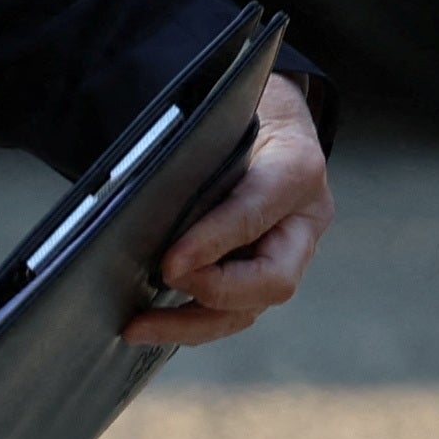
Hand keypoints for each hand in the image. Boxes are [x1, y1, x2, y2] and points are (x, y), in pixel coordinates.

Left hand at [123, 70, 330, 346]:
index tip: (171, 263)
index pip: (256, 213)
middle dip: (215, 292)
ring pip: (250, 308)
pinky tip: (147, 325)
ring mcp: (287, 255)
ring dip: (192, 324)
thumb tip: (142, 189)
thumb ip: (199, 149)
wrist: (273, 116)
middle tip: (164, 283)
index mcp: (297, 171)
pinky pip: (232, 310)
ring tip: (136, 327)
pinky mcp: (260, 274)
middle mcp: (301, 222)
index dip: (214, 241)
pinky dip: (190, 323)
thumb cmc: (242, 112)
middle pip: (273, 281)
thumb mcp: (227, 112)